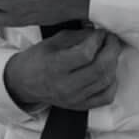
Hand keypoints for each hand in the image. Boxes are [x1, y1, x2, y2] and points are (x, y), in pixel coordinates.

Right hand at [4, 29, 122, 113]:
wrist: (25, 83)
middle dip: (111, 49)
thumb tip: (99, 33)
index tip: (100, 33)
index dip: (97, 40)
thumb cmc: (37, 60)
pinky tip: (108, 72)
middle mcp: (65, 86)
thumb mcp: (52, 42)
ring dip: (113, 63)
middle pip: (100, 68)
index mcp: (55, 67)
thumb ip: (77, 36)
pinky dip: (112, 82)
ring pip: (106, 81)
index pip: (85, 54)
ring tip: (109, 53)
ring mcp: (74, 98)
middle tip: (111, 39)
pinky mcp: (80, 106)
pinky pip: (106, 97)